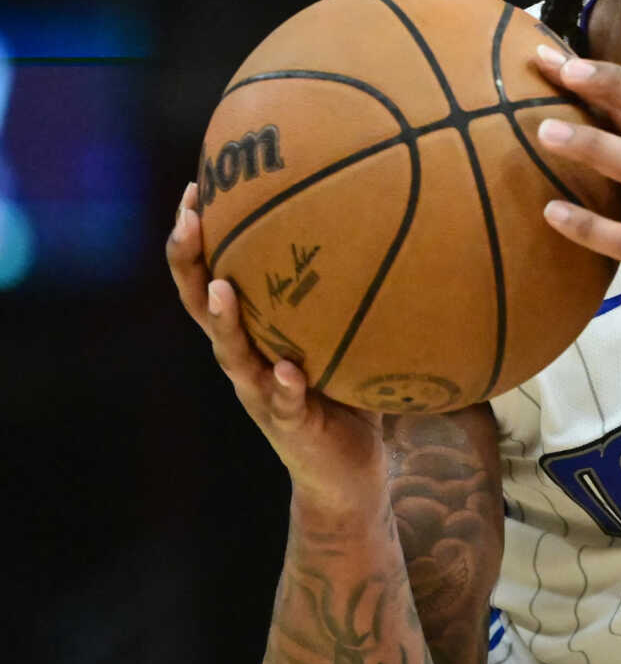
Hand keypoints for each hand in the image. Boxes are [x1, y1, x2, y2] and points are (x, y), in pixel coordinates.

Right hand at [167, 182, 385, 505]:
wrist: (348, 473)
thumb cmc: (346, 393)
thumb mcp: (345, 336)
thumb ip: (350, 295)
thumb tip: (390, 226)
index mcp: (253, 334)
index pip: (213, 276)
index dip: (197, 239)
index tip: (195, 189)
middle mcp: (245, 359)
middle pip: (202, 305)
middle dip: (190, 262)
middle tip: (188, 221)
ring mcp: (261, 394)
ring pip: (232, 354)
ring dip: (224, 321)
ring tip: (221, 288)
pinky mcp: (289, 426)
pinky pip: (282, 403)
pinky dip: (282, 386)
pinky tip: (286, 370)